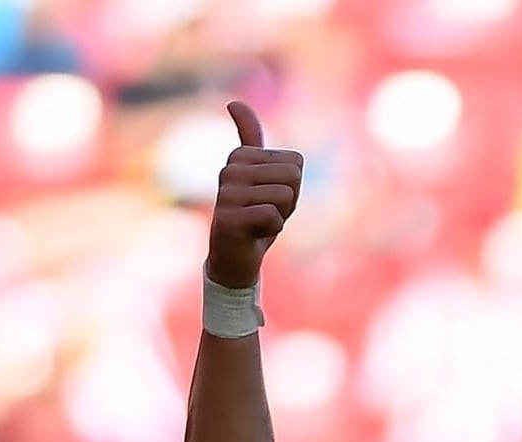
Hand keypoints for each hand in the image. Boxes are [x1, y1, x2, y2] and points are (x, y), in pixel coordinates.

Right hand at [206, 101, 302, 288]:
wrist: (234, 259)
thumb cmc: (255, 216)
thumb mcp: (264, 177)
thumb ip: (251, 140)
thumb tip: (234, 103)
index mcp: (241, 156)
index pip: (295, 162)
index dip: (292, 187)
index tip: (270, 198)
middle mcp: (230, 169)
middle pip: (292, 176)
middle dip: (288, 201)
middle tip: (266, 213)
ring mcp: (226, 193)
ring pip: (283, 196)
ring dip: (279, 216)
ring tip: (258, 223)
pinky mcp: (227, 218)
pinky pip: (272, 216)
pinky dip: (270, 230)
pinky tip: (251, 234)